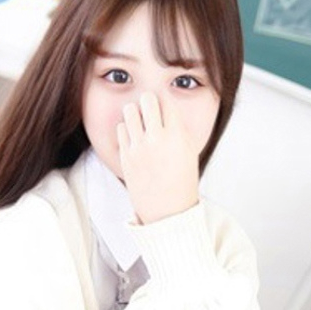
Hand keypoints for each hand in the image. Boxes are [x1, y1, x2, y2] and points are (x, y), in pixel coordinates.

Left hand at [116, 91, 199, 224]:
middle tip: (152, 111)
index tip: (165, 110)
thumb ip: (178, 128)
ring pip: (130, 110)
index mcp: (177, 136)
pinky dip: (127, 129)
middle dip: (149, 101)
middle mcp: (157, 139)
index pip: (167, 101)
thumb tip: (165, 108)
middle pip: (147, 99)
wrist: (167, 211)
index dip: (165, 102)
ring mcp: (139, 147)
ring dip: (136, 112)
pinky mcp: (125, 156)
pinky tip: (135, 139)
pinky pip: (121, 129)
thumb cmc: (181, 180)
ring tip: (142, 124)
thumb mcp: (189, 151)